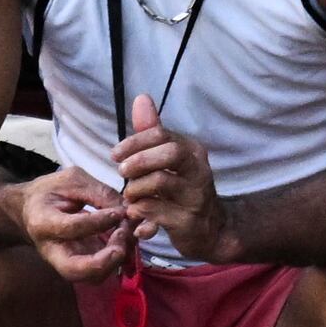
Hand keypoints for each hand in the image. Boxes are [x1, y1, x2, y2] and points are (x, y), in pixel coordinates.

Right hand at [15, 161, 138, 282]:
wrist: (29, 209)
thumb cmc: (49, 192)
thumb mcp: (71, 180)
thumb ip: (98, 192)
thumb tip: (126, 208)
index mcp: (43, 222)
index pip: (71, 228)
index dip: (99, 221)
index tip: (119, 211)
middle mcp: (51, 249)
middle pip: (74, 270)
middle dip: (104, 260)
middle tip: (122, 236)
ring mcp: (64, 261)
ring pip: (90, 277)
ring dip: (115, 261)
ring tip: (126, 234)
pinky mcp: (79, 263)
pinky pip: (100, 270)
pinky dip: (117, 258)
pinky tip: (125, 237)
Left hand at [113, 94, 232, 263]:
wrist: (209, 228)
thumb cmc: (181, 189)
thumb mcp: (169, 160)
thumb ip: (153, 131)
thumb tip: (141, 98)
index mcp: (193, 151)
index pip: (161, 135)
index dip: (133, 143)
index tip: (115, 155)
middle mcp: (199, 170)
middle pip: (168, 153)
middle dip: (138, 161)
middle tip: (122, 173)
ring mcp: (196, 196)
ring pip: (159, 182)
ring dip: (135, 189)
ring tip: (129, 195)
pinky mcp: (188, 221)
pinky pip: (155, 211)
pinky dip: (138, 211)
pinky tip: (135, 213)